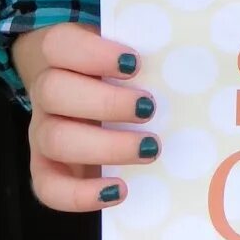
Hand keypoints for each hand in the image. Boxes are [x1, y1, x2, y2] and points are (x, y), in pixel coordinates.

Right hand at [10, 22, 156, 210]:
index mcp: (59, 54)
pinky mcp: (46, 167)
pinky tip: (120, 189)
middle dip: (106, 103)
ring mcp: (41, 130)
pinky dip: (81, 194)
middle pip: (54, 91)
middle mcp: (45, 91)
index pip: (59, 44)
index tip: (134, 63)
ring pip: (54, 139)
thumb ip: (148, 48)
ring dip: (106, 146)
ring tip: (150, 148)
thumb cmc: (113, 71)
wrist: (82, 97)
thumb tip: (197, 56)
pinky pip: (48, 187)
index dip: (92, 54)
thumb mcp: (124, 52)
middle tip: (149, 109)